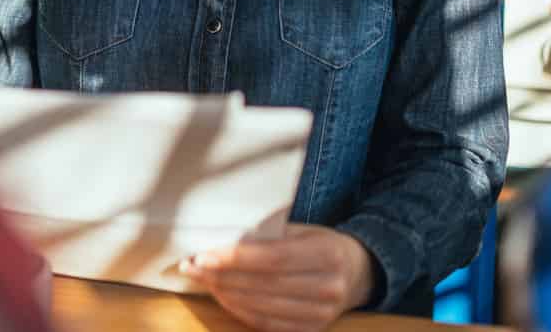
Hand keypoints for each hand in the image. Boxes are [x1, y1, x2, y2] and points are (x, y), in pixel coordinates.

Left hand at [179, 224, 376, 331]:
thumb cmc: (322, 243)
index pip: (272, 259)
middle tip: (191, 266)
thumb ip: (270, 235)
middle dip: (221, 276)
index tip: (203, 255)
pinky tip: (222, 296)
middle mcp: (329, 288)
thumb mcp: (304, 229)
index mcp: (328, 255)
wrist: (358, 272)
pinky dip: (240, 310)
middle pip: (263, 285)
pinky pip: (267, 324)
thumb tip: (221, 240)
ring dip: (224, 294)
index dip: (235, 258)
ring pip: (262, 307)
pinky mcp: (312, 331)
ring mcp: (322, 315)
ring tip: (201, 280)